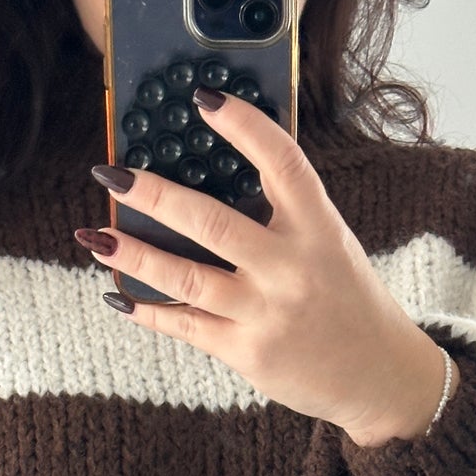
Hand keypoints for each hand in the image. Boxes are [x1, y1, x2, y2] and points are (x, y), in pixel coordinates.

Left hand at [76, 89, 457, 448]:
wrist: (378, 375)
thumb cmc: (347, 301)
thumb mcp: (330, 244)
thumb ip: (284, 214)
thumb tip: (212, 177)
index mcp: (319, 228)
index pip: (281, 162)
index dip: (243, 126)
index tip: (202, 99)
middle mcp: (291, 268)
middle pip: (211, 222)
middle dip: (153, 195)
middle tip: (112, 175)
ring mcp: (266, 313)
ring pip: (186, 278)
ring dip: (134, 255)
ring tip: (97, 237)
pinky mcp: (248, 352)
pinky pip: (185, 327)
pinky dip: (148, 309)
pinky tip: (118, 295)